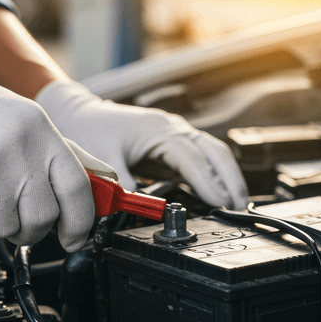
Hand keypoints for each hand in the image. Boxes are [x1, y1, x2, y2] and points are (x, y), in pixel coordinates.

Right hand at [0, 36, 103, 249]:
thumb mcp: (21, 120)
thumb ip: (56, 153)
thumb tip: (98, 180)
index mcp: (41, 130)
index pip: (78, 188)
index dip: (80, 222)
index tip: (74, 237)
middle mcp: (20, 148)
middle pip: (42, 217)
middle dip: (28, 228)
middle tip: (10, 213)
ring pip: (4, 228)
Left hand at [36, 81, 248, 208]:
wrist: (80, 114)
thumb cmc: (91, 130)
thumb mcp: (103, 159)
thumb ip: (123, 184)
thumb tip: (139, 206)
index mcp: (160, 130)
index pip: (193, 158)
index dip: (208, 182)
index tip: (220, 202)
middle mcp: (173, 127)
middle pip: (213, 152)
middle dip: (230, 179)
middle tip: (240, 207)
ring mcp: (176, 132)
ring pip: (213, 151)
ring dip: (228, 175)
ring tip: (237, 202)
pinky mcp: (172, 141)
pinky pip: (202, 155)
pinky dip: (215, 172)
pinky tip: (220, 190)